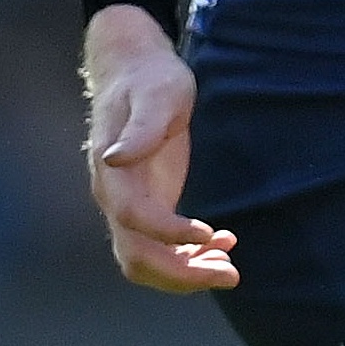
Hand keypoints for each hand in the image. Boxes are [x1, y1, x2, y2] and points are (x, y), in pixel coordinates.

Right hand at [82, 4, 235, 291]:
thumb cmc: (150, 78)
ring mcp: (130, 204)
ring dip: (186, 273)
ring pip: (146, 261)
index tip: (209, 233)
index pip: (132, 217)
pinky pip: (160, 247)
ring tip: (230, 270)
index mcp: (113, 171)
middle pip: (136, 255)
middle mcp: (116, 196)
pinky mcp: (148, 204)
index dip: (168, 233)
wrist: (137, 71)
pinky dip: (189, 255)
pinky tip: (224, 243)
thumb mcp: (156, 93)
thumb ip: (141, 127)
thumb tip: (114, 159)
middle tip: (231, 274)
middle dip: (181, 274)